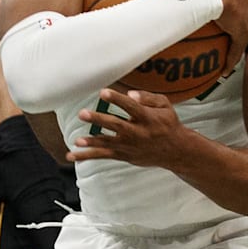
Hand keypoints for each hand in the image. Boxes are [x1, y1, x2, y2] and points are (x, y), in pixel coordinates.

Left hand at [68, 88, 188, 168]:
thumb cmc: (168, 123)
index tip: (103, 92)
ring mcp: (129, 145)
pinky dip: (87, 155)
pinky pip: (103, 156)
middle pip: (116, 125)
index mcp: (147, 117)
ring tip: (77, 141)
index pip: (131, 107)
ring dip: (91, 141)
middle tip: (83, 113)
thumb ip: (148, 97)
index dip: (117, 99)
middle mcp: (137, 132)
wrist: (175, 151)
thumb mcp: (164, 105)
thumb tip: (129, 94)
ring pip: (107, 143)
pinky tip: (72, 155)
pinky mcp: (123, 155)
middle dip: (98, 120)